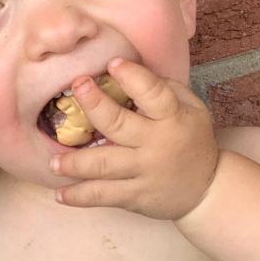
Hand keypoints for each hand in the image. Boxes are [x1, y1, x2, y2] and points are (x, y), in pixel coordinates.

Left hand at [51, 58, 218, 218]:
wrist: (206, 189)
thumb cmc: (191, 139)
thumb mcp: (192, 109)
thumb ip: (165, 89)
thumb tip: (129, 70)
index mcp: (173, 118)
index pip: (153, 94)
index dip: (133, 77)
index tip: (112, 63)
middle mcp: (156, 144)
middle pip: (118, 124)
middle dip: (94, 105)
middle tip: (76, 88)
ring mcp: (143, 172)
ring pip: (104, 165)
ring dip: (75, 163)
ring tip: (53, 161)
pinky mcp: (135, 196)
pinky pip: (103, 196)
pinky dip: (79, 196)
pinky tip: (58, 195)